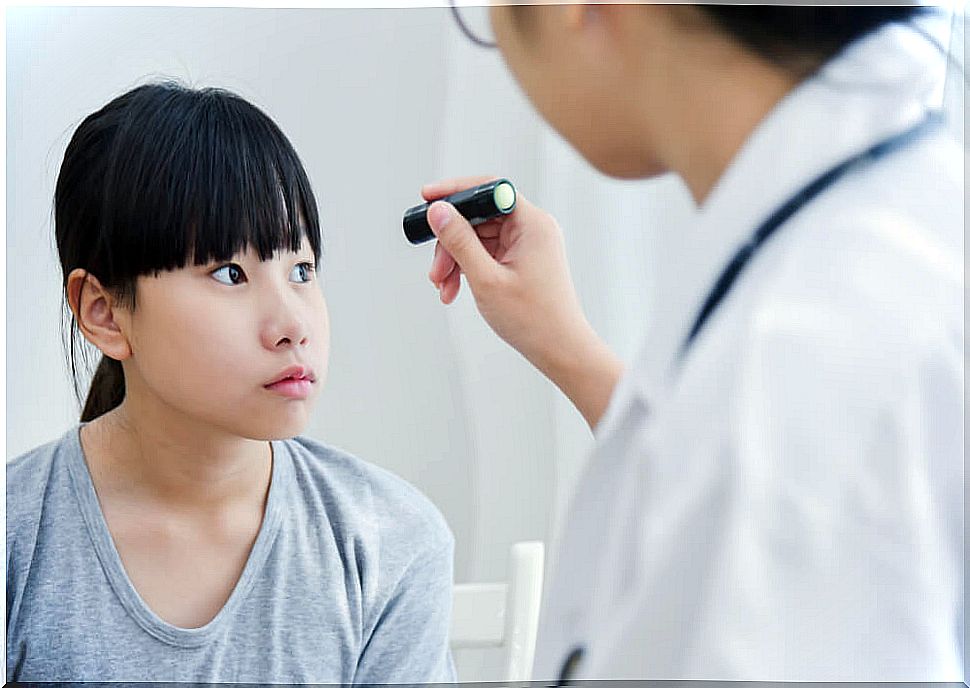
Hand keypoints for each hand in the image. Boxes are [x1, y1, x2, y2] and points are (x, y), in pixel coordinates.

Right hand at [421, 176, 623, 427]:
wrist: (560, 350)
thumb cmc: (533, 319)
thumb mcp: (486, 279)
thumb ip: (459, 241)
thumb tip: (438, 210)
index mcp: (532, 223)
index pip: (489, 188)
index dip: (455, 191)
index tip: (427, 198)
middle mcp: (532, 228)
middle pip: (478, 217)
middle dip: (450, 242)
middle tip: (434, 270)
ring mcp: (527, 245)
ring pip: (478, 238)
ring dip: (455, 260)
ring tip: (441, 288)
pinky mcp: (522, 261)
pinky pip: (486, 254)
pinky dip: (467, 269)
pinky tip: (453, 290)